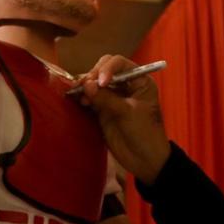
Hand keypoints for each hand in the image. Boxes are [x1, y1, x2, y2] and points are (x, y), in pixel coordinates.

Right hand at [80, 54, 171, 184]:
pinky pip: (89, 97)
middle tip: (84, 87)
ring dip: (85, 86)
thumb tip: (85, 85)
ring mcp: (113, 97)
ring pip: (94, 83)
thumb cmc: (145, 133)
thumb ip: (107, 98)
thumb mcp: (129, 113)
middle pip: (103, 69)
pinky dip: (82, 97)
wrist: (145, 160)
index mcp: (139, 80)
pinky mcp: (102, 109)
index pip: (119, 63)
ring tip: (79, 95)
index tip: (101, 82)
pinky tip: (77, 100)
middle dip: (93, 75)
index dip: (107, 69)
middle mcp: (125, 85)